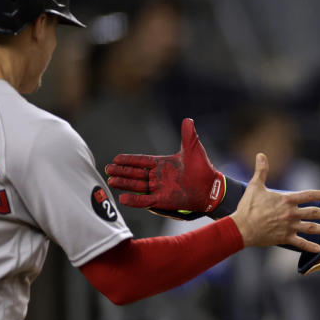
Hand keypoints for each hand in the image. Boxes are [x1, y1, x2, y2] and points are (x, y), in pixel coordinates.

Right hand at [104, 118, 223, 211]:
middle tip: (107, 169)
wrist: (211, 187)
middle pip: (136, 173)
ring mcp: (159, 189)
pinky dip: (135, 200)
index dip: (129, 160)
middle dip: (122, 171)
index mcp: (163, 164)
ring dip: (124, 184)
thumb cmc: (203, 168)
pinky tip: (122, 198)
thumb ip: (188, 135)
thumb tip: (188, 119)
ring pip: (137, 186)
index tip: (116, 158)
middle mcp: (158, 176)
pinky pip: (145, 200)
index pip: (142, 161)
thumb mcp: (193, 149)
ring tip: (111, 181)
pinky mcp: (163, 200)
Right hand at [231, 153, 319, 251]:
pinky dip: (310, 247)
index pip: (308, 195)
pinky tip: (318, 249)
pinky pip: (300, 243)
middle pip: (314, 212)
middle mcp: (291, 213)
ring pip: (311, 228)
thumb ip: (261, 170)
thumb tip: (260, 155)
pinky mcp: (284, 238)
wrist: (242, 227)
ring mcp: (289, 226)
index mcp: (286, 200)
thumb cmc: (248, 207)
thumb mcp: (255, 186)